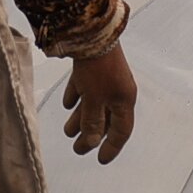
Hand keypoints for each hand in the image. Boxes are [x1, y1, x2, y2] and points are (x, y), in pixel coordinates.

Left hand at [62, 44, 136, 163]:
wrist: (92, 33)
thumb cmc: (97, 69)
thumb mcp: (94, 100)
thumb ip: (92, 122)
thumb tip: (90, 142)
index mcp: (124, 100)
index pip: (121, 131)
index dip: (112, 147)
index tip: (101, 159)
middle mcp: (117, 91)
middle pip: (105, 119)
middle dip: (91, 135)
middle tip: (77, 149)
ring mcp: (105, 78)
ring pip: (94, 104)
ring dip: (81, 118)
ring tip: (67, 131)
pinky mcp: (93, 67)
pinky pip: (86, 87)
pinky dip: (78, 97)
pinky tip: (68, 103)